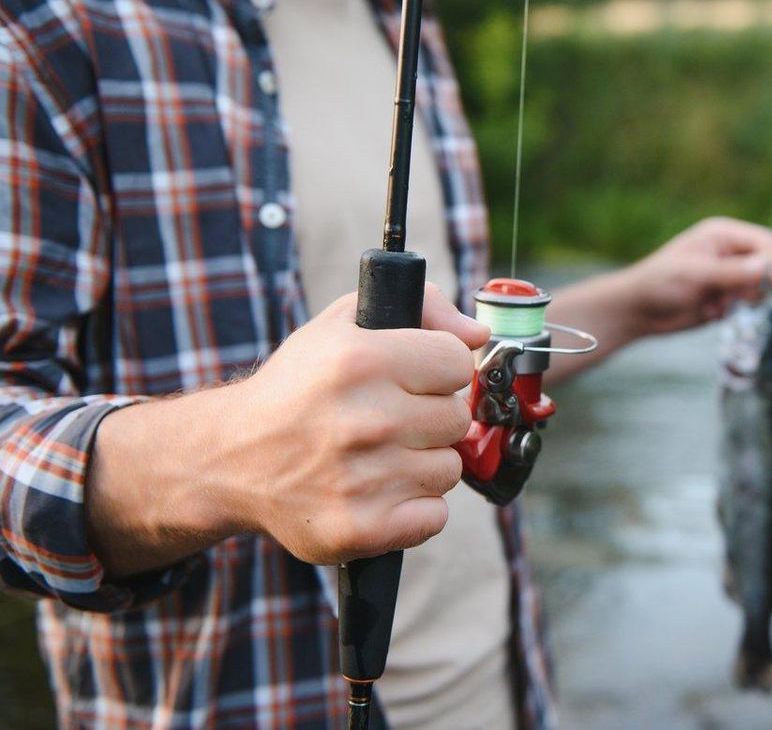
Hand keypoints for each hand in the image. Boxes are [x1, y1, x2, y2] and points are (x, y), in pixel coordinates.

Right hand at [88, 283, 489, 574]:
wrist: (230, 458)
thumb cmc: (298, 386)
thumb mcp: (344, 323)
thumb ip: (421, 307)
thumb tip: (478, 336)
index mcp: (361, 361)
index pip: (458, 362)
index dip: (439, 370)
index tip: (413, 378)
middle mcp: (363, 420)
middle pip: (457, 418)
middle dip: (430, 417)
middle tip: (391, 419)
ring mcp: (362, 480)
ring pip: (449, 469)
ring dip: (423, 464)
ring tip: (379, 455)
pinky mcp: (360, 529)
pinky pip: (435, 516)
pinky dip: (415, 508)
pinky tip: (379, 491)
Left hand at [621, 217, 771, 335]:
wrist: (640, 309)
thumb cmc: (659, 283)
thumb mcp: (694, 275)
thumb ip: (731, 272)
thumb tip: (766, 267)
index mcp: (723, 234)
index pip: (767, 242)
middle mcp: (731, 252)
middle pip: (771, 263)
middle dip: (768, 282)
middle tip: (755, 299)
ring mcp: (730, 274)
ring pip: (762, 286)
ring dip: (746, 299)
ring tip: (719, 304)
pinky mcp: (727, 296)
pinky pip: (748, 304)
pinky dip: (735, 311)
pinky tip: (710, 311)